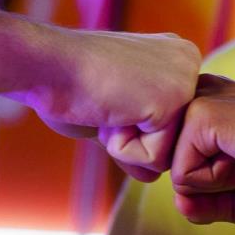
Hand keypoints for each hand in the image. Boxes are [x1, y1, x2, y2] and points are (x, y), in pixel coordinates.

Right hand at [0, 9, 200, 180]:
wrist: (45, 64)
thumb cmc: (67, 83)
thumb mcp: (111, 114)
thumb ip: (136, 139)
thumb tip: (152, 176)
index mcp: (175, 58)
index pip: (168, 123)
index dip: (128, 125)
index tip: (106, 96)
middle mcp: (189, 63)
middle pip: (173, 140)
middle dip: (131, 137)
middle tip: (105, 102)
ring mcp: (185, 81)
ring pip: (166, 154)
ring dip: (126, 142)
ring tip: (107, 105)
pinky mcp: (174, 101)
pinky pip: (154, 159)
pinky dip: (122, 147)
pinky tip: (108, 110)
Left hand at [168, 75, 234, 224]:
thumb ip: (203, 202)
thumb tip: (178, 204)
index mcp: (207, 102)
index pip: (170, 157)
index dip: (202, 182)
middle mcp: (200, 93)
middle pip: (167, 167)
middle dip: (207, 185)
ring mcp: (199, 99)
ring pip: (172, 173)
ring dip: (215, 184)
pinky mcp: (202, 113)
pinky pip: (182, 177)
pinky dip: (218, 183)